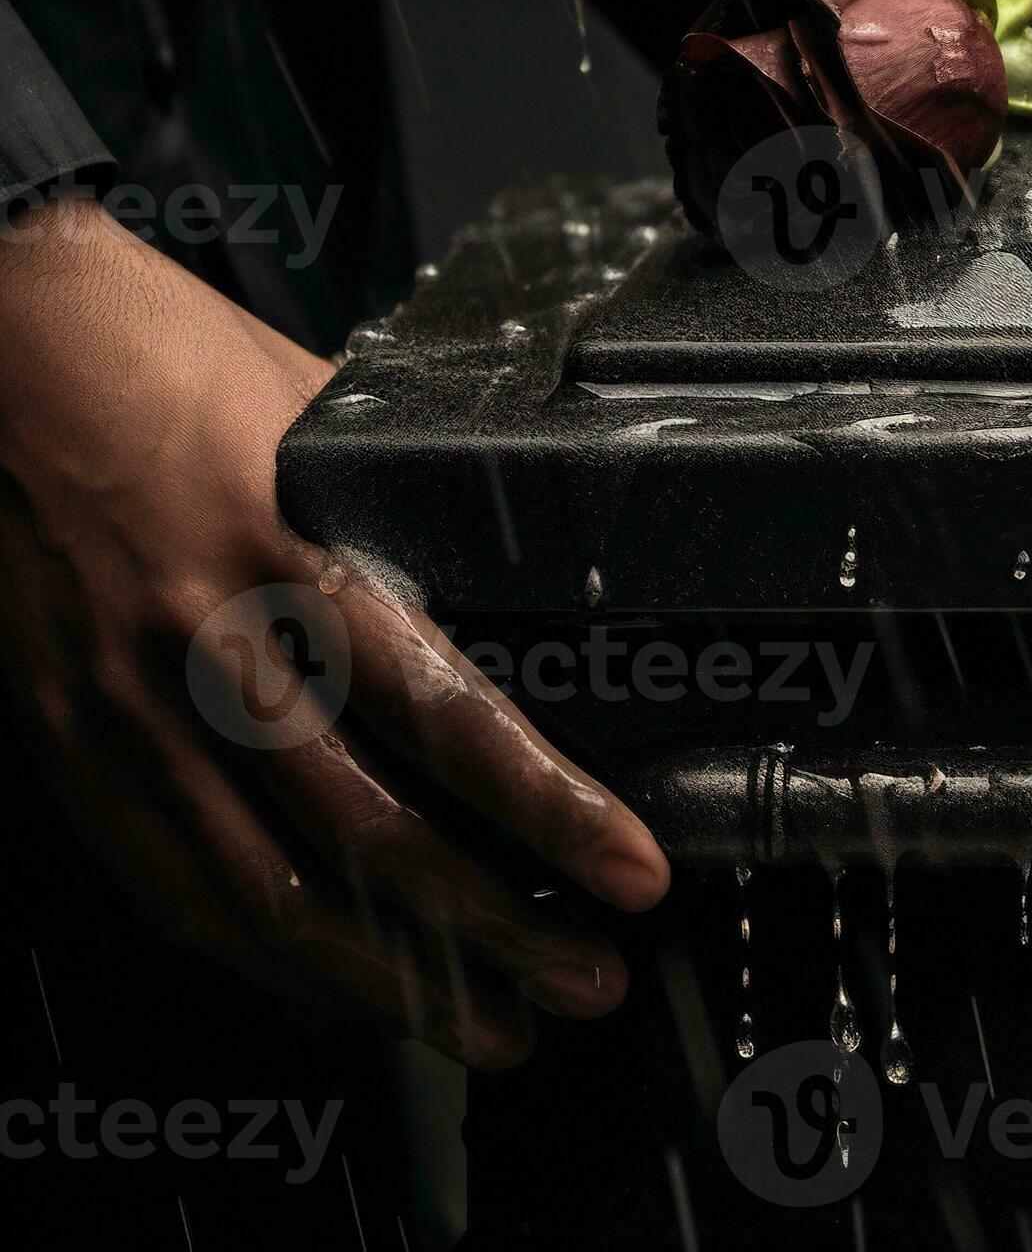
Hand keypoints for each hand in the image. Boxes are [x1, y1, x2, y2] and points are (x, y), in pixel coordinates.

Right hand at [0, 193, 670, 1065]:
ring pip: (272, 896)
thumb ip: (408, 521)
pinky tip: (343, 987)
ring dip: (392, 981)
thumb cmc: (173, 358)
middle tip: (584, 982)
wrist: (7, 343)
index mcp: (288, 557)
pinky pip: (178, 883)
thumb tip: (519, 594)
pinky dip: (271, 954)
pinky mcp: (72, 742)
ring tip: (488, 1025)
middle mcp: (208, 652)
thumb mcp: (326, 425)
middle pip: (371, 839)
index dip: (550, 811)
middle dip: (493, 931)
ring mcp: (128, 712)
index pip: (446, 719)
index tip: (632, 871)